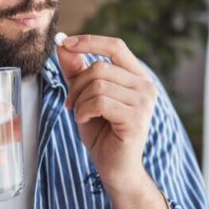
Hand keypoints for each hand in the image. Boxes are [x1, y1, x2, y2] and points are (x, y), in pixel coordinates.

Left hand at [57, 35, 159, 197]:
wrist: (115, 167)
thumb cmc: (102, 131)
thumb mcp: (85, 96)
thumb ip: (76, 70)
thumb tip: (63, 45)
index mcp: (137, 76)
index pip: (116, 46)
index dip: (90, 41)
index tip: (65, 43)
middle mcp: (146, 86)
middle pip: (100, 67)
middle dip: (76, 84)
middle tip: (69, 103)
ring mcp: (144, 102)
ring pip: (97, 85)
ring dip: (79, 101)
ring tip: (80, 114)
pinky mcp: (136, 118)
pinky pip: (99, 102)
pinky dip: (83, 111)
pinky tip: (84, 121)